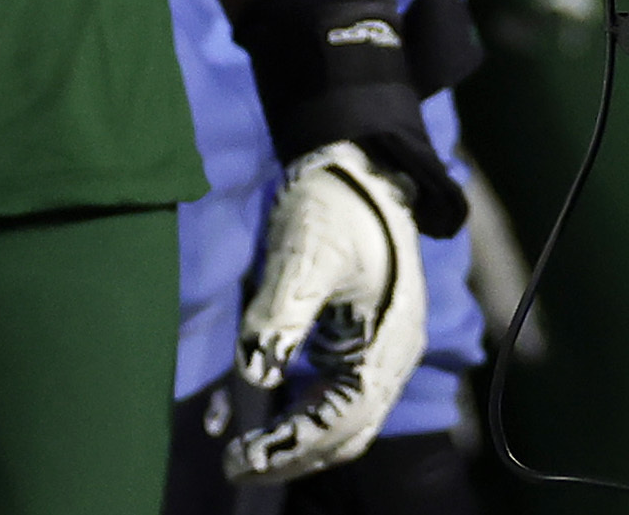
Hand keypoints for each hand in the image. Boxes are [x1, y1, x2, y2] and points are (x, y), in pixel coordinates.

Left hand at [227, 142, 427, 480]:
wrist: (357, 164)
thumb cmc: (335, 203)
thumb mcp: (304, 251)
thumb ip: (281, 312)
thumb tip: (256, 375)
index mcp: (390, 339)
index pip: (345, 418)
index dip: (294, 446)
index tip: (241, 456)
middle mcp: (393, 355)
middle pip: (348, 432)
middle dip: (294, 457)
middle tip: (235, 464)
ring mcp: (380, 350)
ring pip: (343, 421)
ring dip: (297, 444)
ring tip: (244, 454)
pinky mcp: (360, 342)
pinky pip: (334, 396)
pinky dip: (300, 419)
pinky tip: (260, 421)